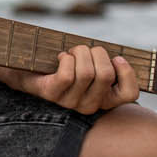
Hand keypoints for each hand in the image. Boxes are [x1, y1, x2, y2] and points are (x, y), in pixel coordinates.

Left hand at [0, 43, 139, 113]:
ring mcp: (70, 102)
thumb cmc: (63, 62)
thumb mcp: (89, 62)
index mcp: (103, 100)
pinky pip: (68, 75)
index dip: (128, 73)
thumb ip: (106, 60)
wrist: (26, 69)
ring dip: (79, 52)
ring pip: (87, 73)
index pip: (130, 95)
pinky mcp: (52, 94)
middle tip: (83, 50)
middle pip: (106, 75)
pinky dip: (66, 59)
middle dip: (96, 52)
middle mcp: (89, 105)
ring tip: (70, 52)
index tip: (117, 57)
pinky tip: (60, 57)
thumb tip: (121, 54)